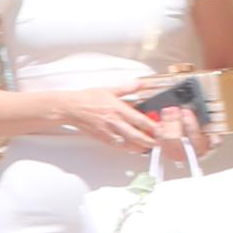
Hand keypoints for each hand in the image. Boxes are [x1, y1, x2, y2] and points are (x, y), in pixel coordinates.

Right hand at [43, 86, 170, 153]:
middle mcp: (115, 122)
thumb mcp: (109, 90)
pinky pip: (118, 146)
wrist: (70, 108)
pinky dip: (127, 148)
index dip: (154, 126)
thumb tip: (140, 84)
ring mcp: (109, 132)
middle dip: (151, 141)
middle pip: (138, 136)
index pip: (141, 120)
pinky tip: (131, 146)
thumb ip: (128, 89)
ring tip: (147, 146)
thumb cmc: (87, 99)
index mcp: (119, 109)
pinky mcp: (102, 138)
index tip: (161, 128)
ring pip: (129, 144)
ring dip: (140, 147)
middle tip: (158, 142)